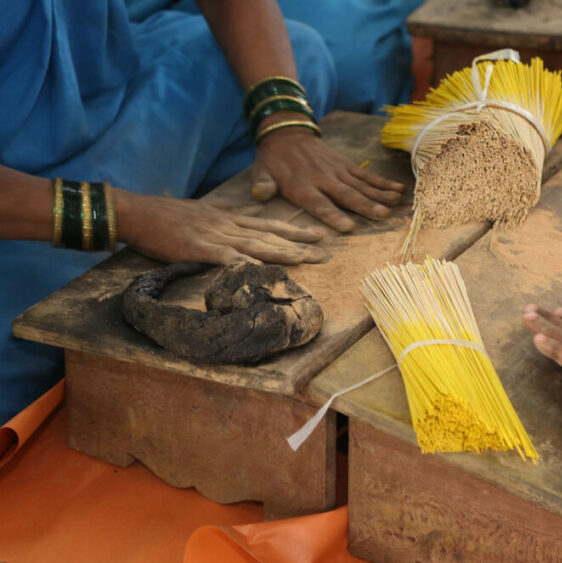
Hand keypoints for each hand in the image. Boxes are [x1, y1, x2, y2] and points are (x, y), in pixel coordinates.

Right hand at [116, 190, 326, 264]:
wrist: (136, 212)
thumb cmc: (166, 216)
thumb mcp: (204, 213)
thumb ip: (226, 219)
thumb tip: (246, 219)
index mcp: (229, 218)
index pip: (269, 224)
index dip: (295, 229)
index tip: (318, 234)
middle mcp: (228, 225)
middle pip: (271, 234)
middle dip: (300, 243)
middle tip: (326, 252)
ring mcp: (215, 236)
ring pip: (257, 245)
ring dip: (284, 252)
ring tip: (307, 259)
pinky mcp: (199, 249)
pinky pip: (227, 258)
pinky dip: (246, 265)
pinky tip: (263, 272)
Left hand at [253, 126, 404, 231]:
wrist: (287, 133)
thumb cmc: (274, 161)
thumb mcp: (261, 171)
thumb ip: (263, 184)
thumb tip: (260, 193)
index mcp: (302, 186)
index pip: (319, 204)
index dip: (334, 215)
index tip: (348, 227)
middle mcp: (323, 179)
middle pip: (346, 195)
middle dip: (365, 206)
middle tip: (382, 216)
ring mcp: (337, 171)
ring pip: (361, 185)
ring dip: (379, 195)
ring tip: (395, 205)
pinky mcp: (346, 165)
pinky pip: (366, 176)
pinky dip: (382, 182)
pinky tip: (398, 190)